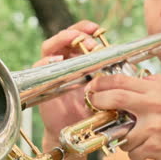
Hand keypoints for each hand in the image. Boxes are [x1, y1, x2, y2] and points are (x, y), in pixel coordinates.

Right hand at [35, 20, 102, 140]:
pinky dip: (47, 61)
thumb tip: (121, 56)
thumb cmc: (90, 108)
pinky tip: (57, 60)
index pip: (77, 36)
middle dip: (76, 33)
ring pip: (49, 48)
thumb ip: (109, 71)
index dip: (85, 28)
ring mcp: (51, 71)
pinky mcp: (43, 82)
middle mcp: (63, 62)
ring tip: (75, 41)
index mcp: (77, 59)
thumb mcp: (103, 87)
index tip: (97, 29)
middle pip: (63, 37)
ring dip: (62, 40)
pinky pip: (39, 67)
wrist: (77, 130)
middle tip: (90, 40)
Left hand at [85, 73, 160, 159]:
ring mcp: (154, 126)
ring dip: (123, 138)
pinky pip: (131, 151)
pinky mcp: (154, 146)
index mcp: (157, 90)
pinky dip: (135, 152)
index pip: (122, 80)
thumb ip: (154, 81)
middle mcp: (155, 105)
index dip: (101, 83)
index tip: (92, 87)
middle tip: (94, 104)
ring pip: (121, 133)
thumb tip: (133, 75)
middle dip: (99, 101)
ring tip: (137, 137)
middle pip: (116, 98)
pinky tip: (148, 149)